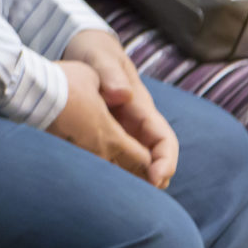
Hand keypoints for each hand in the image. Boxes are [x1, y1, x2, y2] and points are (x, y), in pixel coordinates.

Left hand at [59, 35, 178, 187]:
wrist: (82, 47)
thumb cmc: (94, 51)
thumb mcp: (101, 57)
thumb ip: (111, 74)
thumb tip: (124, 94)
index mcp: (141, 106)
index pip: (163, 139)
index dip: (165, 161)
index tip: (156, 179)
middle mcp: (134, 121)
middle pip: (150, 156)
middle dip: (148, 179)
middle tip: (136, 201)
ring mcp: (119, 127)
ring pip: (131, 159)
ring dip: (128, 179)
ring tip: (116, 200)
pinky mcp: (101, 131)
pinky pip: (110, 155)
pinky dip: (108, 170)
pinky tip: (93, 183)